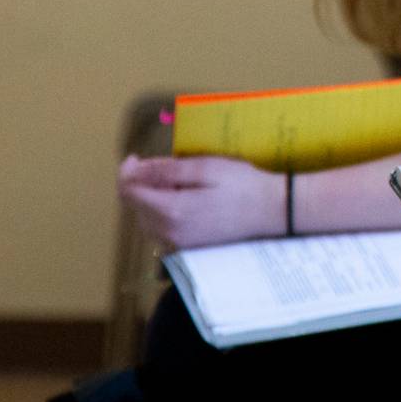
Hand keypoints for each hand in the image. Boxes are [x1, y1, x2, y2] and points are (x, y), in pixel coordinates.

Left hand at [118, 154, 283, 248]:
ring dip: (148, 198)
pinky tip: (178, 198)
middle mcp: (169, 232)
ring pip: (145, 219)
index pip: (130, 192)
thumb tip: (134, 170)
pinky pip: (160, 229)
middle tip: (158, 164)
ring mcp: (179, 242)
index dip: (127, 172)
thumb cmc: (243, 184)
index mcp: (171, 210)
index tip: (136, 156)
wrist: (273, 211)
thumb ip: (167, 170)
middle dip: (138, 183)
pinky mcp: (188, 245)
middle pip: (134, 206)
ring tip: (170, 179)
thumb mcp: (205, 167)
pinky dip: (160, 211)